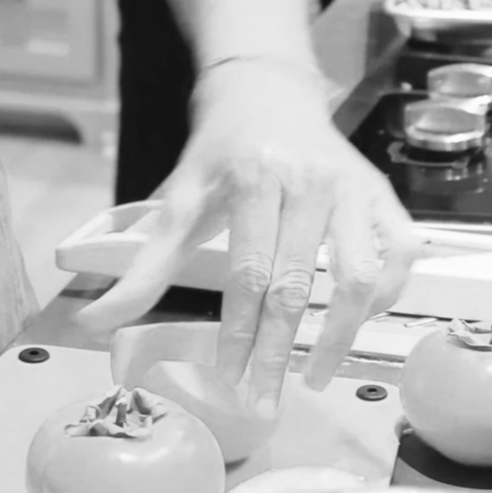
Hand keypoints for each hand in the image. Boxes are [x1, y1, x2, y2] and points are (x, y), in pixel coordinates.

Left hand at [75, 58, 416, 411]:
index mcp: (255, 177)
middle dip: (278, 350)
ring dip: (338, 335)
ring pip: (358, 276)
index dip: (239, 332)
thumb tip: (92, 322)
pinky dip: (383, 296)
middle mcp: (312, 179)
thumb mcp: (179, 198)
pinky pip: (399, 255)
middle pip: (298, 283)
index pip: (249, 272)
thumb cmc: (221, 150)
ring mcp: (355, 187)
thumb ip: (144, 266)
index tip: (229, 378)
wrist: (268, 91)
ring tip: (314, 376)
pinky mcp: (383, 194)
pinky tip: (354, 324)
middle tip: (264, 401)